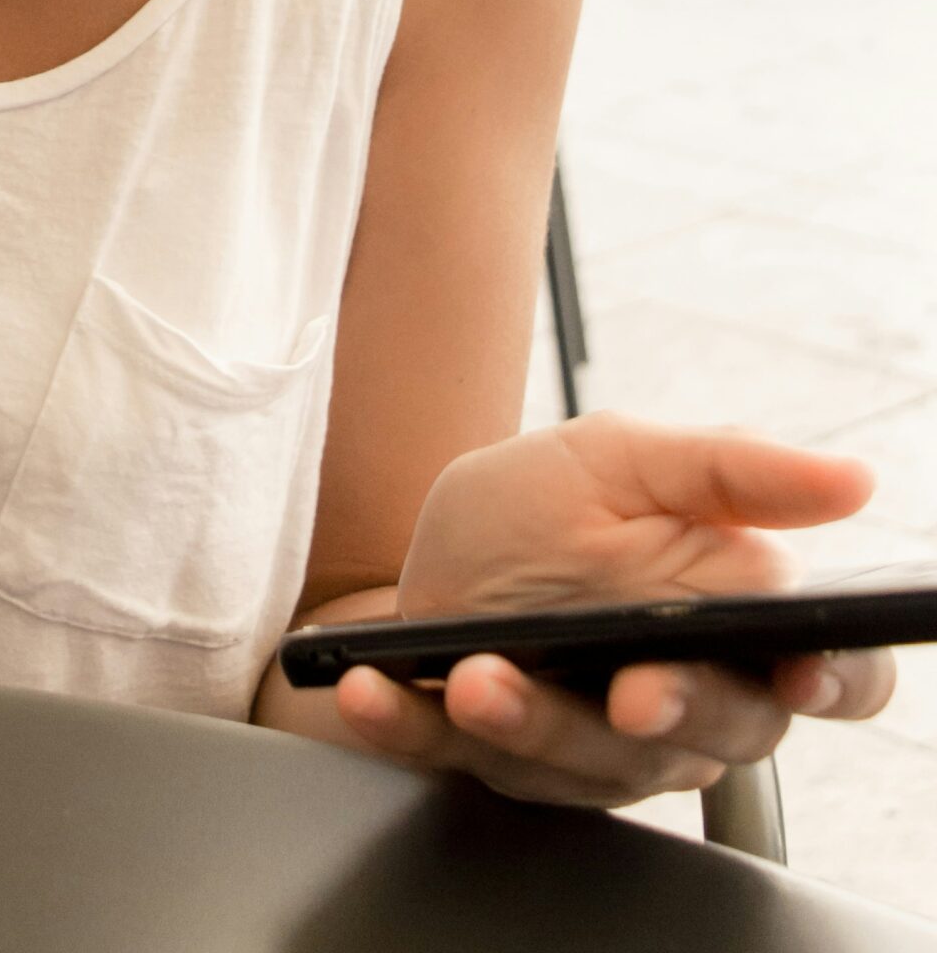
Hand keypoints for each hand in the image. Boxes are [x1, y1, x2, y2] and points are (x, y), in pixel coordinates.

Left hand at [332, 412, 895, 808]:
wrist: (427, 540)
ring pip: (585, 761)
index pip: (830, 674)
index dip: (835, 680)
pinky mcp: (490, 759)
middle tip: (633, 690)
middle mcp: (676, 706)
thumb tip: (849, 479)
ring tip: (479, 679)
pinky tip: (370, 691)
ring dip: (530, 724)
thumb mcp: (624, 459)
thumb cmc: (546, 505)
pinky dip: (409, 726)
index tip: (802, 669)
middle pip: (713, 734)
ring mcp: (588, 746)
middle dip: (672, 712)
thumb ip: (729, 471)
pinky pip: (451, 755)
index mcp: (734, 628)